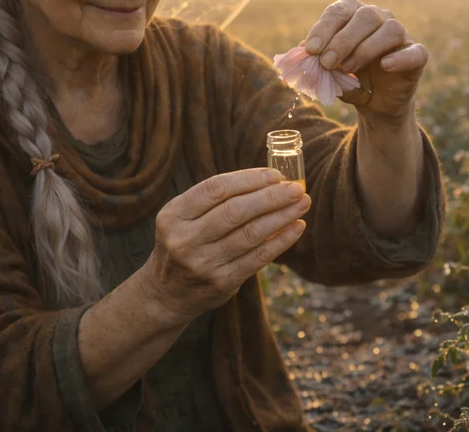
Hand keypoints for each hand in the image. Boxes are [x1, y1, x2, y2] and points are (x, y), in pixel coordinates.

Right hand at [144, 169, 309, 322]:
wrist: (166, 294)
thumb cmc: (185, 243)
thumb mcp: (184, 218)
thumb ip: (216, 200)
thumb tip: (270, 180)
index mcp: (173, 214)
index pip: (215, 189)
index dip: (248, 179)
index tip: (275, 174)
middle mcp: (185, 239)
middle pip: (235, 211)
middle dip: (271, 197)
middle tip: (296, 188)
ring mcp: (203, 263)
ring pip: (250, 234)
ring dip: (281, 216)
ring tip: (302, 203)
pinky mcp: (221, 283)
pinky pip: (258, 257)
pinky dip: (281, 241)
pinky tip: (296, 227)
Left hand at [302, 0, 428, 120]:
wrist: (376, 103)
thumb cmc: (350, 80)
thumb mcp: (329, 72)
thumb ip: (316, 60)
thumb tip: (300, 51)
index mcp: (355, 16)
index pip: (340, 10)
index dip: (324, 28)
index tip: (310, 49)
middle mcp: (380, 19)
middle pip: (366, 16)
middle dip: (342, 40)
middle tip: (327, 63)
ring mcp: (402, 36)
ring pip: (390, 29)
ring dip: (366, 49)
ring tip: (348, 69)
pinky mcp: (417, 57)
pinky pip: (415, 52)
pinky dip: (400, 58)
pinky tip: (385, 65)